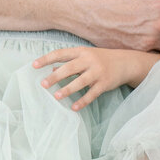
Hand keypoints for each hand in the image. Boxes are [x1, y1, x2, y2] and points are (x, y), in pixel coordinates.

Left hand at [33, 46, 154, 110]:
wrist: (125, 62)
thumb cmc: (101, 59)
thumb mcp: (85, 57)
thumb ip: (69, 62)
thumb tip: (51, 69)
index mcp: (82, 52)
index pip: (61, 53)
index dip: (47, 59)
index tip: (34, 65)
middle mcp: (89, 60)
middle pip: (70, 68)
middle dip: (55, 76)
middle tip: (43, 84)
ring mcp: (98, 72)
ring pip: (80, 81)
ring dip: (68, 89)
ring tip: (56, 96)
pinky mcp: (105, 83)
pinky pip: (92, 94)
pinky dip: (83, 101)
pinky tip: (73, 107)